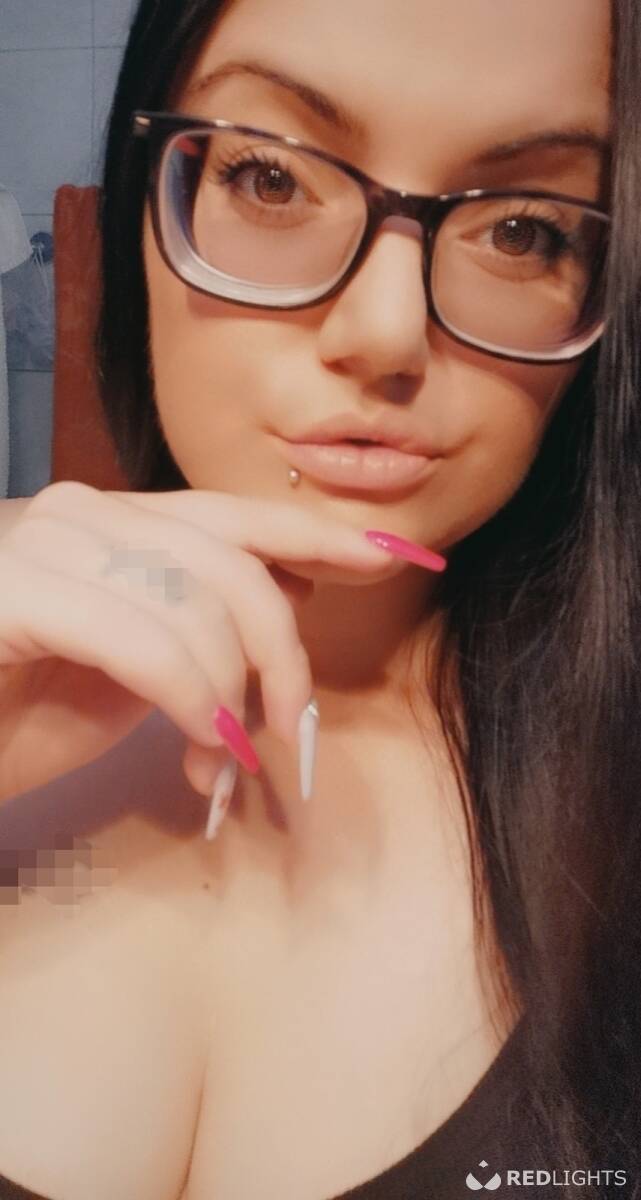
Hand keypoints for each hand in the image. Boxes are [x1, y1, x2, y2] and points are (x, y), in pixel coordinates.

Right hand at [0, 480, 391, 802]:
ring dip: (231, 691)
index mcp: (108, 525)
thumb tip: (297, 595)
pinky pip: (144, 639)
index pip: (235, 513)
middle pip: (230, 557)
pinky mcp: (10, 591)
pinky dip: (189, 699)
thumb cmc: (11, 720)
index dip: (321, 532)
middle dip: (281, 651)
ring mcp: (38, 542)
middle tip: (286, 733)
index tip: (401, 554)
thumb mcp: (132, 673)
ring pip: (195, 597)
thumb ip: (201, 625)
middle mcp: (75, 514)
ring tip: (220, 762)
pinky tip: (197, 745)